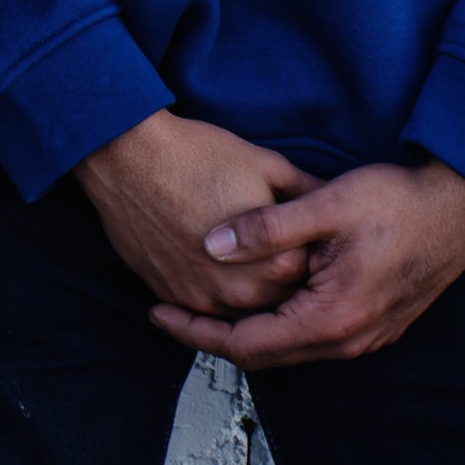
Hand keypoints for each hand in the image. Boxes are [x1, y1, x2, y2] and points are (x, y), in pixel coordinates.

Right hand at [75, 111, 317, 316]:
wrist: (128, 156)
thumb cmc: (198, 156)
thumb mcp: (269, 166)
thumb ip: (309, 193)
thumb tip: (336, 203)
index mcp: (275, 263)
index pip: (310, 275)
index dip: (308, 251)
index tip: (304, 235)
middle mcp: (241, 292)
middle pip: (278, 298)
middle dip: (279, 274)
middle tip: (274, 246)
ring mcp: (203, 298)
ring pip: (241, 309)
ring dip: (247, 287)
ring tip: (246, 254)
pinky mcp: (171, 295)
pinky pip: (204, 308)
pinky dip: (214, 290)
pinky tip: (216, 262)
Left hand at [148, 160, 464, 369]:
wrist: (462, 210)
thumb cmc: (397, 202)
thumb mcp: (325, 204)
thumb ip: (265, 228)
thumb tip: (209, 245)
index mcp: (330, 318)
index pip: (246, 344)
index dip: (196, 331)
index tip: (158, 311)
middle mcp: (347, 341)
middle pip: (262, 354)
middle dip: (211, 335)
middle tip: (168, 308)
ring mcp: (363, 337)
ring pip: (286, 348)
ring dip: (242, 330)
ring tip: (201, 303)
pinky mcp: (372, 325)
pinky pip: (309, 338)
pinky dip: (273, 324)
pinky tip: (254, 297)